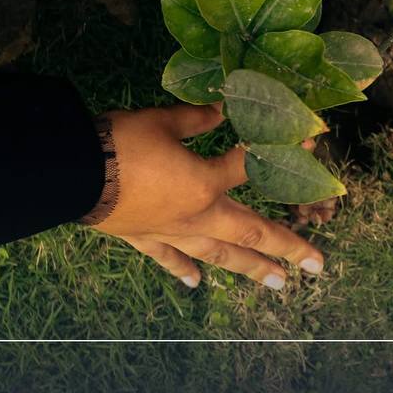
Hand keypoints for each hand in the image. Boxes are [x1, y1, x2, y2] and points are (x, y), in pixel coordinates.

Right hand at [91, 105, 324, 289]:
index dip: (280, 152)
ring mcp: (172, 232)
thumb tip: (224, 108)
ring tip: (278, 283)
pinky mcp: (145, 239)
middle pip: (250, 232)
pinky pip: (170, 259)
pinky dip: (183, 270)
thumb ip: (198, 118)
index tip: (311, 141)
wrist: (73, 174)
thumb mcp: (163, 121)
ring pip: (219, 254)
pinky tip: (197, 284)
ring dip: (251, 268)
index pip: (250, 167)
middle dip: (287, 247)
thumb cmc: (121, 144)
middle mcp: (197, 216)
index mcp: (204, 183)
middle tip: (318, 265)